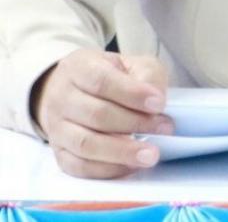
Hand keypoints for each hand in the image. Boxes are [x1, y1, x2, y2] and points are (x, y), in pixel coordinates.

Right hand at [32, 48, 173, 178]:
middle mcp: (61, 97)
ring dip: (122, 152)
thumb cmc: (111, 75)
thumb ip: (147, 75)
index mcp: (79, 67)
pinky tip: (131, 166)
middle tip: (165, 129)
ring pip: (86, 144)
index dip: (132, 94)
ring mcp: (56, 128)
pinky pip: (80, 168)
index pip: (103, 81)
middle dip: (134, 123)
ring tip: (150, 154)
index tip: (159, 103)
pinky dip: (107, 170)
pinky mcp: (59, 153)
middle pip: (96, 114)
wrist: (77, 90)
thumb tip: (156, 100)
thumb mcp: (132, 64)